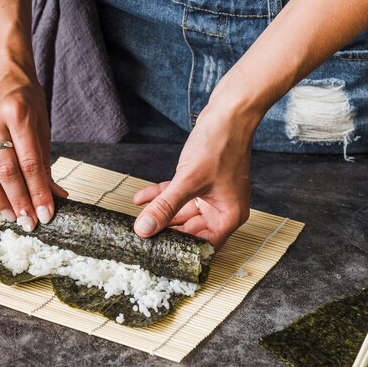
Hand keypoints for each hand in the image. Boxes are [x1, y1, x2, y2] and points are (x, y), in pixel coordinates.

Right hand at [0, 62, 66, 230]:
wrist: (0, 70)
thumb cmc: (26, 100)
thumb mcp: (42, 126)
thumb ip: (45, 162)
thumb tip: (56, 197)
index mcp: (19, 114)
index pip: (30, 163)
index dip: (38, 193)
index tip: (46, 215)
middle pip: (5, 170)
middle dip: (19, 201)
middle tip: (29, 222)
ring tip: (12, 217)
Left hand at [133, 83, 260, 249]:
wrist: (230, 112)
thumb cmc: (220, 145)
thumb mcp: (188, 181)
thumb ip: (165, 207)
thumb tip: (145, 229)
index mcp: (229, 216)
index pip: (203, 246)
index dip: (181, 251)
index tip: (157, 254)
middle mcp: (222, 209)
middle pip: (191, 230)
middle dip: (166, 232)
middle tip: (142, 237)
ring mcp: (213, 195)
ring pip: (182, 212)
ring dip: (160, 212)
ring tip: (137, 218)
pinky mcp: (202, 182)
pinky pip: (179, 194)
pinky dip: (162, 195)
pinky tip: (141, 198)